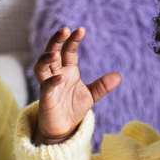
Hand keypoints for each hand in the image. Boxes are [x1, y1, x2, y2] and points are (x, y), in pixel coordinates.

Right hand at [32, 26, 121, 143]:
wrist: (63, 129)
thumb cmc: (73, 109)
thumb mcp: (91, 96)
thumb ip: (102, 86)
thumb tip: (118, 76)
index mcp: (67, 71)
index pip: (68, 51)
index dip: (73, 40)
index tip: (81, 30)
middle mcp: (56, 74)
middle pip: (52, 52)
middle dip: (56, 41)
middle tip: (64, 30)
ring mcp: (49, 85)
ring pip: (41, 67)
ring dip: (45, 58)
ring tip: (53, 53)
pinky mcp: (46, 99)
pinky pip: (46, 87)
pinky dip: (52, 82)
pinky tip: (60, 78)